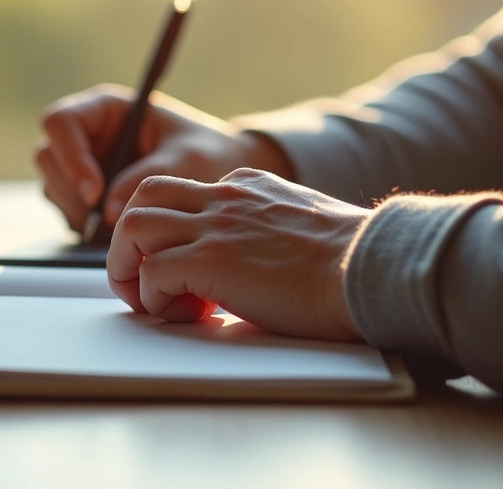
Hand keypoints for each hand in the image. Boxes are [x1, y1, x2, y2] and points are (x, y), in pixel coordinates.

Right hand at [35, 83, 292, 231]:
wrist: (218, 174)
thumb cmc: (207, 154)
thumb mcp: (186, 161)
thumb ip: (146, 179)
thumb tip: (106, 210)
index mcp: (106, 109)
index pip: (60, 122)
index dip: (70, 156)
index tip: (94, 191)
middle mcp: (87, 133)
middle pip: (47, 157)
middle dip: (70, 191)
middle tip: (104, 221)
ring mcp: (82, 163)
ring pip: (52, 186)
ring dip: (76, 212)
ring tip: (116, 229)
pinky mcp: (84, 193)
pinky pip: (66, 209)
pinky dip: (84, 225)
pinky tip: (115, 232)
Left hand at [106, 168, 367, 340]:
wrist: (374, 268)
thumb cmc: (353, 263)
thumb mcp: (303, 228)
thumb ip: (267, 233)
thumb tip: (252, 268)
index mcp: (247, 186)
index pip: (184, 194)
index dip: (173, 234)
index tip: (187, 272)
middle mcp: (225, 196)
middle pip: (144, 195)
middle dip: (130, 238)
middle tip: (144, 279)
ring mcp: (215, 225)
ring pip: (133, 225)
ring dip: (128, 267)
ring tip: (149, 301)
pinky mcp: (211, 260)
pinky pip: (152, 273)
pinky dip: (153, 298)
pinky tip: (185, 316)